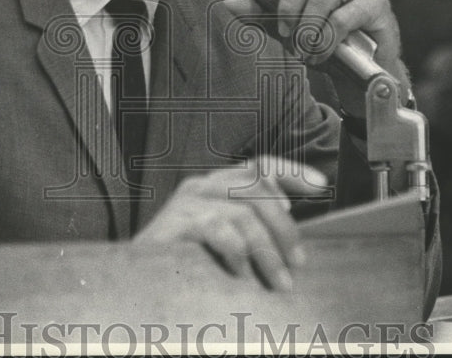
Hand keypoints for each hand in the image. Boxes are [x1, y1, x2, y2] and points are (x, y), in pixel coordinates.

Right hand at [135, 156, 327, 290]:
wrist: (131, 286)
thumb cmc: (181, 267)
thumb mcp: (221, 244)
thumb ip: (249, 231)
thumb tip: (291, 242)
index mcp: (214, 186)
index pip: (258, 166)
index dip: (291, 171)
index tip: (320, 186)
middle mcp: (201, 186)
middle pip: (257, 190)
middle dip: (284, 228)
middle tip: (298, 264)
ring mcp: (187, 202)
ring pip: (244, 213)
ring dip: (268, 252)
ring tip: (279, 283)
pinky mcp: (176, 223)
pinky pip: (220, 230)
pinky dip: (237, 253)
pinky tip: (242, 276)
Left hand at [225, 0, 407, 83]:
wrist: (357, 69)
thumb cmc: (319, 39)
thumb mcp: (283, 26)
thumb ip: (258, 12)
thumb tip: (228, 0)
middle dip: (288, 5)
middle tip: (283, 30)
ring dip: (306, 27)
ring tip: (302, 47)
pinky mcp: (378, 3)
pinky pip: (345, 16)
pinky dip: (326, 39)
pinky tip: (321, 52)